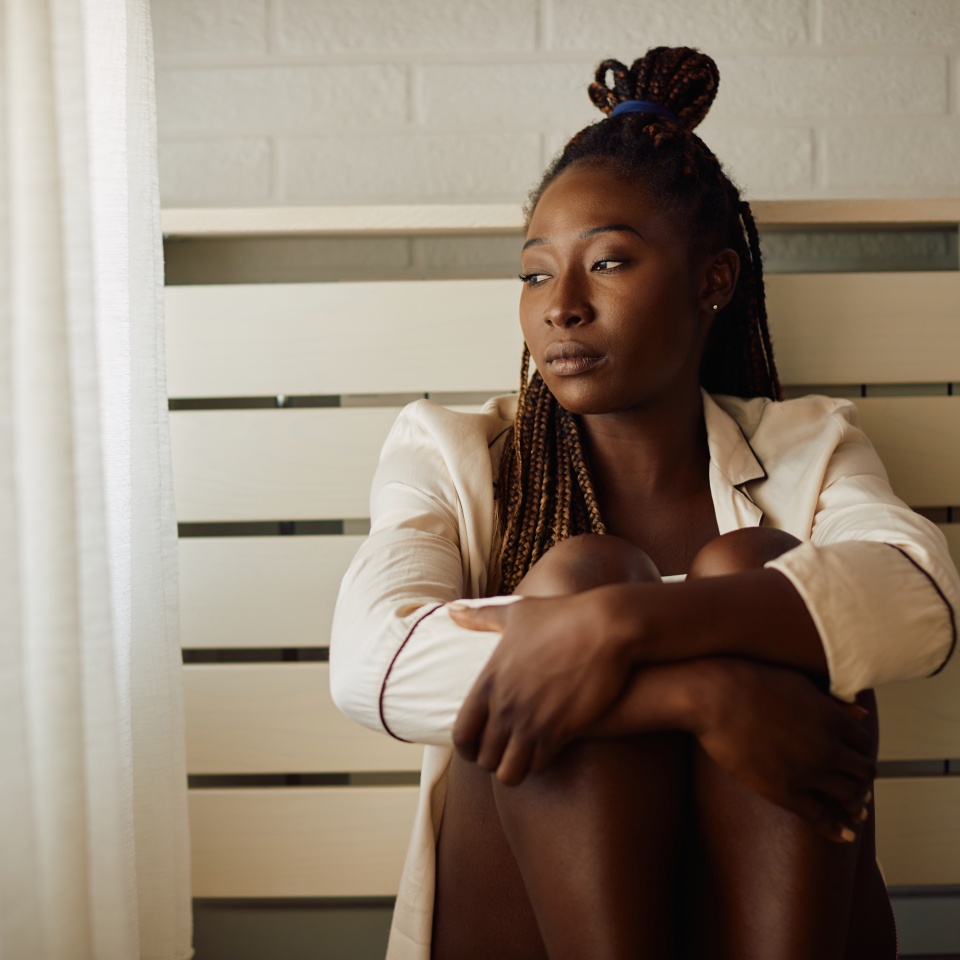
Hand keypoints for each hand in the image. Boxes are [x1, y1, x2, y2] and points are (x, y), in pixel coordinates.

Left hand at [449, 590, 629, 784]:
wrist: (604, 626)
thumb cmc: (560, 615)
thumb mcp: (515, 612)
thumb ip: (480, 617)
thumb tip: (451, 610)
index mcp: (489, 680)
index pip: (462, 733)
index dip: (465, 747)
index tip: (474, 749)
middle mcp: (505, 705)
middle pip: (484, 757)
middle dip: (492, 759)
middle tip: (503, 753)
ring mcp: (531, 721)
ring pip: (510, 771)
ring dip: (515, 767)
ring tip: (523, 758)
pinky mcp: (560, 731)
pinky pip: (539, 764)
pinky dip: (541, 762)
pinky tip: (547, 750)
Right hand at [691, 658, 875, 843]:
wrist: (713, 699)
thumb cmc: (750, 682)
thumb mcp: (798, 684)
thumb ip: (832, 703)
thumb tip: (863, 714)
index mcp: (833, 718)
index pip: (865, 743)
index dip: (861, 751)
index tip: (854, 756)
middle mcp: (829, 747)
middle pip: (863, 772)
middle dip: (861, 778)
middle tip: (856, 782)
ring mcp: (809, 772)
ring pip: (850, 796)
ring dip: (855, 802)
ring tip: (854, 808)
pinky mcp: (785, 792)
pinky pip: (821, 817)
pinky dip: (838, 829)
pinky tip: (845, 835)